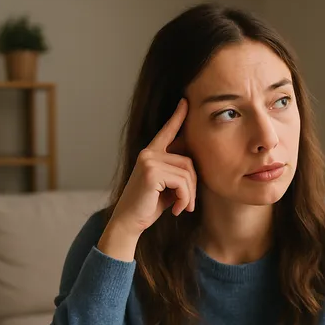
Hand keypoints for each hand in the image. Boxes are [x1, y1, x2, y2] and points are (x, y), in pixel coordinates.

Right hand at [108, 98, 196, 238]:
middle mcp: (148, 153)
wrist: (129, 222)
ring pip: (187, 173)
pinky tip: (177, 210)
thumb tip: (194, 167)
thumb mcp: (166, 186)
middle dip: (193, 186)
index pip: (167, 131)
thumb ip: (177, 173)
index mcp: (151, 154)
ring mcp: (149, 160)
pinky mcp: (151, 172)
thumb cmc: (148, 206)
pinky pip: (182, 182)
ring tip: (182, 208)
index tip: (185, 102)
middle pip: (189, 161)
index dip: (177, 116)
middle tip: (187, 204)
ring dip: (189, 195)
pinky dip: (184, 198)